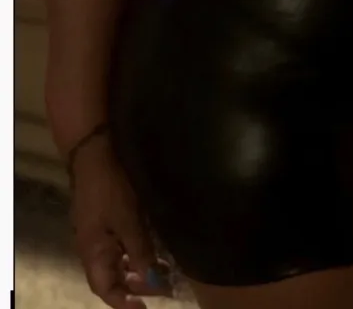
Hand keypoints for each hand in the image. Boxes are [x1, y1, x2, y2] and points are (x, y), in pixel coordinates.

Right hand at [69, 134, 171, 307]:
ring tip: (166, 270)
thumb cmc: (109, 187)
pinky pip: (123, 243)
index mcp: (93, 252)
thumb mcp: (128, 220)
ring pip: (121, 259)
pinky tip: (157, 248)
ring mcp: (101, 231)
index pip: (105, 289)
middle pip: (114, 276)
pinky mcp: (109, 217)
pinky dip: (139, 250)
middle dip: (139, 285)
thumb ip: (139, 250)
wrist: (95, 152)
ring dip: (141, 267)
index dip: (124, 302)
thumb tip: (151, 279)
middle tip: (166, 287)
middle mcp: (94, 246)